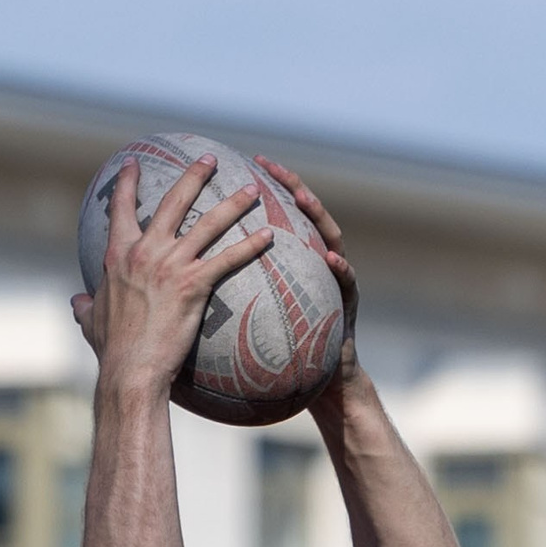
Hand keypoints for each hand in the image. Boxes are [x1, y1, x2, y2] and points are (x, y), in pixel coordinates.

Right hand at [72, 154, 272, 393]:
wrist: (130, 368)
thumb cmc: (112, 349)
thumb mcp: (91, 321)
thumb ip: (86, 305)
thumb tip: (78, 300)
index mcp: (119, 254)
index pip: (121, 208)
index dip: (127, 183)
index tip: (133, 163)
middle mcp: (146, 250)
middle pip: (174, 201)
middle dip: (194, 176)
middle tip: (210, 160)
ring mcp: (171, 264)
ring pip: (208, 223)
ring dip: (233, 203)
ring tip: (252, 190)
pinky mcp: (193, 284)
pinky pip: (228, 258)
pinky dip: (250, 246)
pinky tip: (268, 236)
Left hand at [257, 159, 358, 373]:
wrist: (322, 383)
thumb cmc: (285, 353)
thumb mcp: (261, 319)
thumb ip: (241, 293)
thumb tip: (196, 284)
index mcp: (293, 262)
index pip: (279, 217)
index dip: (266, 189)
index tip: (247, 164)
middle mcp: (315, 263)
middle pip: (305, 216)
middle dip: (291, 186)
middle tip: (272, 166)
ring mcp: (336, 279)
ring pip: (330, 238)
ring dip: (318, 215)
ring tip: (303, 199)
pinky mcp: (349, 303)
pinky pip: (346, 282)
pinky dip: (341, 268)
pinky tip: (331, 259)